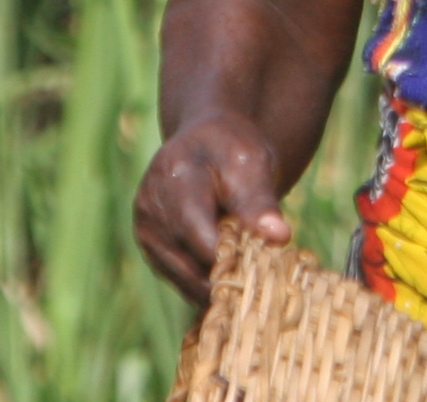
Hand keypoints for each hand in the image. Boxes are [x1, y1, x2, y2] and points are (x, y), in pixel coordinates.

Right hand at [132, 111, 294, 303]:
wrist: (205, 142)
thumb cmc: (233, 151)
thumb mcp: (254, 165)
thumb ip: (261, 202)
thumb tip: (279, 236)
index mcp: (177, 179)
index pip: (200, 236)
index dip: (231, 259)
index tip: (263, 267)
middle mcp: (151, 208)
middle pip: (190, 264)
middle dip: (227, 276)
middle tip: (260, 278)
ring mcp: (146, 229)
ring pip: (184, 279)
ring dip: (216, 283)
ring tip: (247, 272)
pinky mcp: (149, 246)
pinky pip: (180, 279)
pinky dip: (205, 281)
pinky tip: (229, 271)